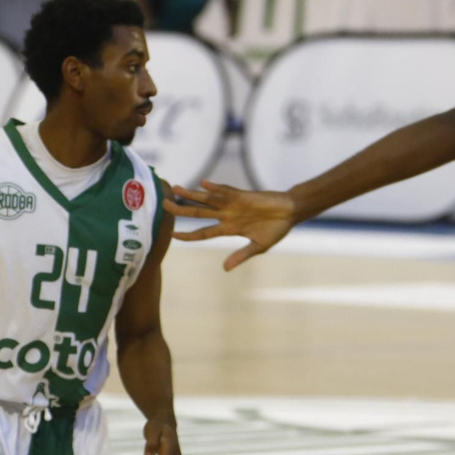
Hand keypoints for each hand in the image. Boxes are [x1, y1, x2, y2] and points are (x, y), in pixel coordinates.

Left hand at [163, 180, 297, 270]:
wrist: (290, 212)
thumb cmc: (276, 229)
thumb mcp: (258, 247)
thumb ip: (241, 256)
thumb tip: (225, 269)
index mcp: (229, 229)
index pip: (202, 233)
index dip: (187, 235)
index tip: (173, 235)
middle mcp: (226, 215)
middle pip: (198, 212)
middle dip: (181, 210)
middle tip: (163, 205)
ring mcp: (232, 204)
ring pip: (207, 199)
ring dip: (191, 194)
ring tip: (175, 188)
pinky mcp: (242, 195)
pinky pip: (226, 191)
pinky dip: (216, 188)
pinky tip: (203, 184)